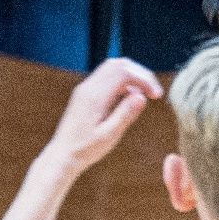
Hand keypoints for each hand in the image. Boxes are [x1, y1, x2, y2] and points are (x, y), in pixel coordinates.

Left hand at [43, 58, 163, 174]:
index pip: (124, 73)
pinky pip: (106, 78)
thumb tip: (141, 97)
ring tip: (143, 95)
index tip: (156, 95)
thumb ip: (125, 114)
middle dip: (140, 74)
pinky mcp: (85, 93)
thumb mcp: (109, 135)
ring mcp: (85, 89)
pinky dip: (122, 82)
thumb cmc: (84, 149)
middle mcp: (88, 88)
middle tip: (153, 91)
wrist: (62, 155)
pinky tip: (128, 99)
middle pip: (118, 64)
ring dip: (131, 76)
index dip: (144, 79)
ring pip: (112, 68)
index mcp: (95, 97)